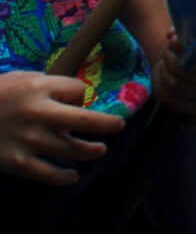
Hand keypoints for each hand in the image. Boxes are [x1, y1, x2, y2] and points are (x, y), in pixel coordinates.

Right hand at [0, 70, 124, 184]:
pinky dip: (63, 177)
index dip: (82, 95)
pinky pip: (47, 173)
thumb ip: (47, 86)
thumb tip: (77, 98)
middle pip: (84, 121)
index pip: (77, 91)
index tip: (80, 101)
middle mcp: (37, 113)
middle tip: (118, 126)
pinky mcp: (16, 162)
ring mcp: (27, 139)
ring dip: (90, 151)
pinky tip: (72, 176)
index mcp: (37, 88)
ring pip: (71, 149)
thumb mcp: (20, 79)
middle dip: (107, 125)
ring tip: (99, 151)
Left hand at [151, 31, 195, 124]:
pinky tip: (165, 81)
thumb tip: (173, 35)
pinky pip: (179, 103)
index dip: (187, 47)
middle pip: (194, 72)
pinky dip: (166, 92)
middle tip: (165, 53)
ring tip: (163, 65)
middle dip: (172, 61)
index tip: (173, 41)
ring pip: (182, 87)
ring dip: (166, 75)